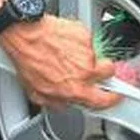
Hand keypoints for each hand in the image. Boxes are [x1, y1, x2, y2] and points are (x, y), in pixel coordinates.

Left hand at [0, 15, 121, 109]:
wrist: (24, 35)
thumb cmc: (28, 61)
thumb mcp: (37, 93)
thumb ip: (56, 102)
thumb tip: (63, 104)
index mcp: (76, 90)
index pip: (104, 100)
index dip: (113, 99)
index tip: (115, 95)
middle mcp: (85, 72)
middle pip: (110, 72)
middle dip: (105, 72)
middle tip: (93, 69)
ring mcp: (86, 52)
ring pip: (96, 54)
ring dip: (86, 55)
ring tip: (68, 53)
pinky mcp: (84, 35)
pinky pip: (87, 39)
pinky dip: (77, 41)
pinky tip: (63, 42)